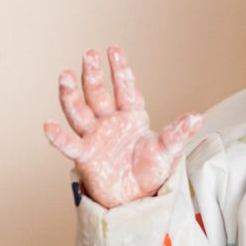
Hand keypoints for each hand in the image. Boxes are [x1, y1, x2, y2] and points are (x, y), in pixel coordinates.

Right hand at [42, 46, 202, 207]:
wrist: (135, 196)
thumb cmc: (150, 170)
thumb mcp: (167, 151)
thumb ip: (177, 133)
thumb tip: (197, 118)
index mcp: (131, 115)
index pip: (125, 88)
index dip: (120, 69)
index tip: (114, 49)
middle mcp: (110, 121)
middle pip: (98, 94)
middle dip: (93, 74)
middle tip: (88, 54)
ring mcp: (95, 136)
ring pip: (80, 111)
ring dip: (71, 95)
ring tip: (65, 76)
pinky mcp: (85, 155)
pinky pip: (70, 144)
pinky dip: (59, 137)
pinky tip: (48, 125)